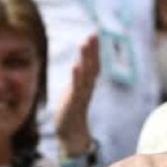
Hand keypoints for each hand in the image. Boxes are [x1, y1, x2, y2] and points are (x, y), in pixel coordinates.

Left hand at [56, 33, 100, 157]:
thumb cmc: (72, 111)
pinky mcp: (74, 102)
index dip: (95, 49)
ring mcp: (81, 94)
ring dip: (86, 58)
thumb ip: (79, 78)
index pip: (93, 63)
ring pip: (86, 74)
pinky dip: (76, 77)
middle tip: (94, 33)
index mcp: (87, 83)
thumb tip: (80, 65)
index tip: (95, 32)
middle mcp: (87, 87)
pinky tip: (75, 65)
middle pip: (92, 65)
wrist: (71, 134)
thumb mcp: (75, 91)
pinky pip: (77, 88)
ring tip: (84, 43)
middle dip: (93, 49)